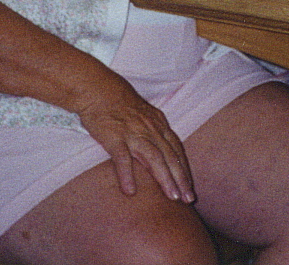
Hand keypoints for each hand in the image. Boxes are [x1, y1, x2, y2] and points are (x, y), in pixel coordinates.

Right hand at [73, 78, 195, 203]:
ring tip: (171, 197)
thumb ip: (154, 132)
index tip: (190, 187)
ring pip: (154, 158)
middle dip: (181, 179)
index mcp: (159, 125)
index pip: (177, 150)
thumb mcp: (144, 115)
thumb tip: (163, 150)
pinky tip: (130, 190)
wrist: (98, 89)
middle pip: (170, 157)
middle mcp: (150, 130)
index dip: (184, 169)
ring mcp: (133, 133)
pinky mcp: (114, 137)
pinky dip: (127, 174)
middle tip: (188, 198)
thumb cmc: (120, 104)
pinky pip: (122, 158)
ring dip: (165, 178)